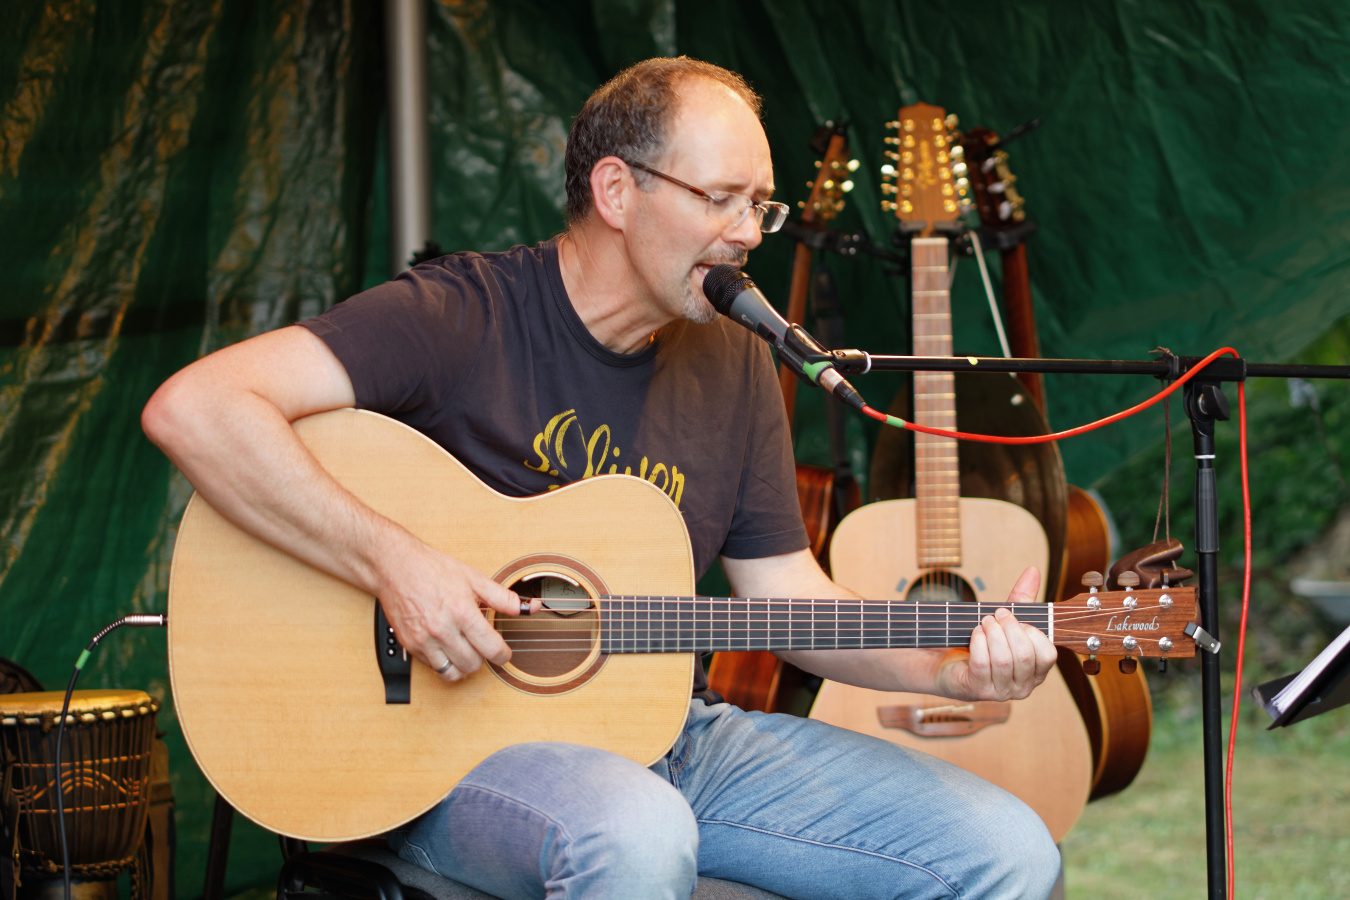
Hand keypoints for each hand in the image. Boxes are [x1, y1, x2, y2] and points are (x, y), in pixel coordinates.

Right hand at [376, 540, 536, 681]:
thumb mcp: (474, 578)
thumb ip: (502, 597)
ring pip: (453, 673)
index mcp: (462, 612)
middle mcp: (442, 630)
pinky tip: (449, 649)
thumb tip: (528, 608)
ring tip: (467, 650)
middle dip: (484, 658)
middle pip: (474, 664)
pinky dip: (445, 664)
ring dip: (465, 666)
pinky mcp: (411, 645)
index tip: (504, 653)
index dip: (504, 655)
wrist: (396, 566)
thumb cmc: (433, 569)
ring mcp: (424, 640)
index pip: (492, 649)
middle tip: (483, 645)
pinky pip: (434, 668)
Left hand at [933, 566, 1056, 701]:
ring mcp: (1001, 692)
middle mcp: (1023, 686)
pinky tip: (975, 633)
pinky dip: (978, 643)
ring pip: (1004, 660)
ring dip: (992, 633)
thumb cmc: (982, 642)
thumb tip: (1032, 571)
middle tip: (996, 614)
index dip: (1032, 631)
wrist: (947, 662)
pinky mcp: (978, 690)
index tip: (1014, 616)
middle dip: (1009, 628)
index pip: (1048, 654)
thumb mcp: (1004, 620)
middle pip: (1025, 655)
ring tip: (983, 621)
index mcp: (1036, 671)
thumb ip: (1021, 598)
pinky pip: (983, 665)